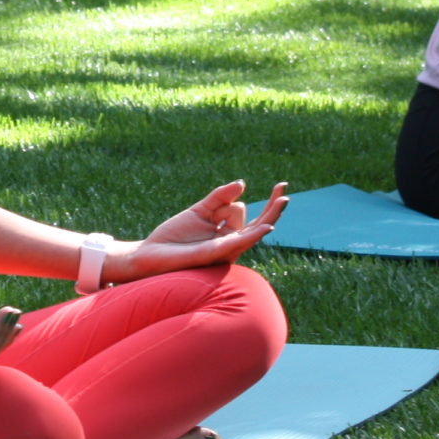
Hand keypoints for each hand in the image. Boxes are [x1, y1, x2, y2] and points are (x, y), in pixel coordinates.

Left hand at [112, 180, 287, 282]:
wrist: (153, 254)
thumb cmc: (175, 236)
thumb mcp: (200, 210)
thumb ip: (219, 197)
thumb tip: (242, 184)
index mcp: (228, 232)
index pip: (253, 215)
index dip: (269, 201)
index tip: (282, 184)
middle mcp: (231, 242)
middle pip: (260, 224)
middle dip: (274, 208)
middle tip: (286, 191)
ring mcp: (226, 249)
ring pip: (252, 229)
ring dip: (268, 214)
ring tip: (282, 200)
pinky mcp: (217, 253)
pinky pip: (239, 242)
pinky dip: (254, 234)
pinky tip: (267, 227)